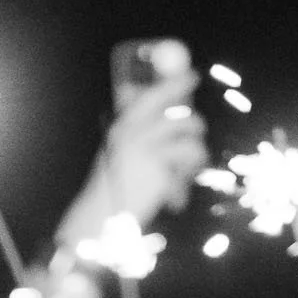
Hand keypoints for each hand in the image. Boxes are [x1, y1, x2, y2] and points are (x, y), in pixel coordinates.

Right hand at [57, 73, 207, 248]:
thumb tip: (153, 109)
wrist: (99, 220)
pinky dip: (186, 184)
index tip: (192, 76)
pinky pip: (186, 169)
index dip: (176, 83)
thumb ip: (132, 132)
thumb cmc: (108, 190)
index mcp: (122, 127)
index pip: (153, 95)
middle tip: (197, 133)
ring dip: (196, 156)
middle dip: (194, 125)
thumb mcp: (114, 153)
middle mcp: (135, 134)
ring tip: (188, 172)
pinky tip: (176, 197)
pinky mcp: (161, 172)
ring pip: (190, 140)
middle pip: (179, 117)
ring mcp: (149, 152)